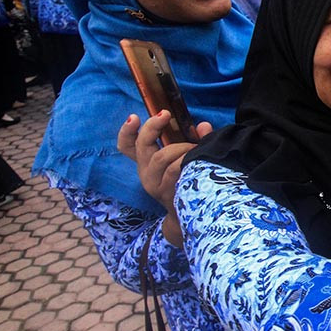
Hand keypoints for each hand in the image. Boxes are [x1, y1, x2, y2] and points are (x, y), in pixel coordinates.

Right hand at [118, 111, 212, 244]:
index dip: (126, 131)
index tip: (134, 117)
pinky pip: (173, 170)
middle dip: (153, 126)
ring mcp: (154, 183)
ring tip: (194, 148)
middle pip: (142, 145)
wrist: (190, 215)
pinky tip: (194, 161)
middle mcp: (146, 172)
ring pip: (161, 156)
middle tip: (166, 114)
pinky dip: (185, 161)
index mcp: (147, 162)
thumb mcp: (188, 158)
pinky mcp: (165, 192)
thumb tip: (203, 126)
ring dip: (180, 147)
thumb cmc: (189, 181)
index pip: (127, 146)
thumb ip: (195, 140)